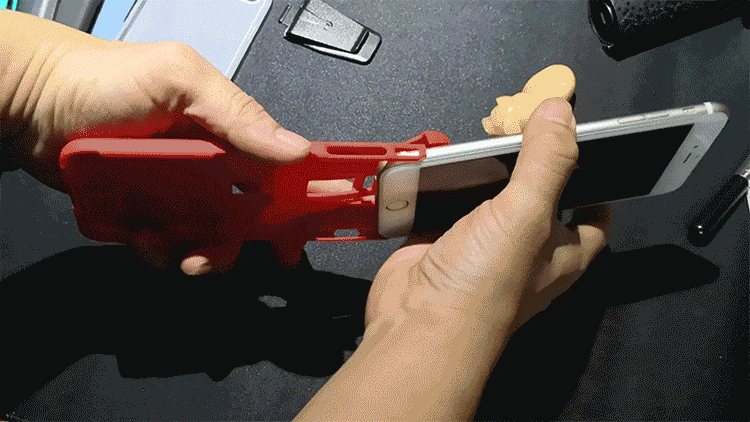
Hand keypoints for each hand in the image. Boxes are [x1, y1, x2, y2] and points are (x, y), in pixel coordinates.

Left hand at [7, 37, 311, 273]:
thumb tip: (291, 147)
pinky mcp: (144, 209)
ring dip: (191, 249)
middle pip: (241, 215)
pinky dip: (155, 249)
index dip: (290, 199)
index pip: (273, 166)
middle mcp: (205, 161)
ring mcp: (175, 189)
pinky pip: (163, 242)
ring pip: (203, 235)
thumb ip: (236, 111)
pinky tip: (138, 235)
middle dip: (233, 241)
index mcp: (225, 127)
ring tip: (164, 245)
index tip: (294, 231)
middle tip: (213, 251)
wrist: (30, 103)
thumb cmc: (99, 78)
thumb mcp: (177, 80)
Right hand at [364, 98, 607, 337]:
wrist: (418, 322)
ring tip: (483, 134)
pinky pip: (446, 205)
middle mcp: (526, 251)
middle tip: (523, 124)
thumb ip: (547, 160)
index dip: (594, 181)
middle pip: (537, 197)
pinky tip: (439, 163)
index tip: (586, 147)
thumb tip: (561, 111)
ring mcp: (482, 247)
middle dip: (530, 162)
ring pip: (489, 199)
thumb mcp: (528, 213)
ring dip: (483, 171)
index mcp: (563, 252)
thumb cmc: (485, 283)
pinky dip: (442, 185)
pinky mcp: (443, 243)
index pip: (592, 213)